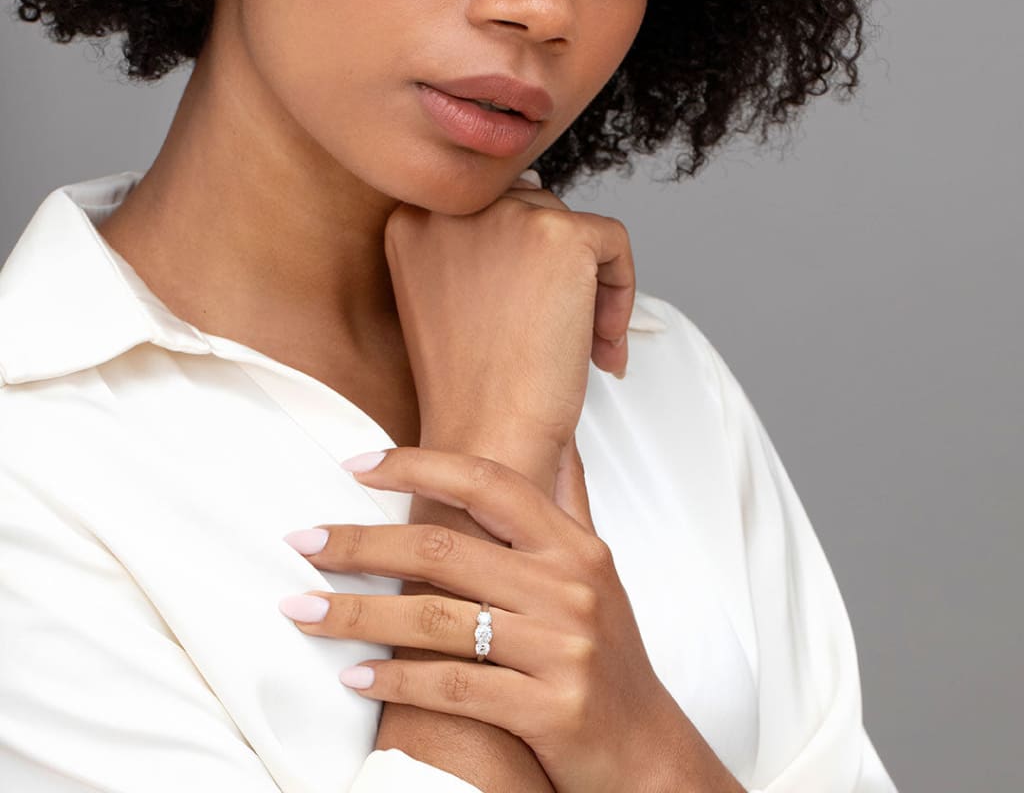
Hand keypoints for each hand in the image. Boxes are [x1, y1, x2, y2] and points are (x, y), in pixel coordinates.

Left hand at [279, 445, 740, 792]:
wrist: (647, 752)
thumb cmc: (608, 655)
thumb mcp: (596, 571)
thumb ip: (570, 503)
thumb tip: (556, 438)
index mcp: (574, 545)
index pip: (488, 482)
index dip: (416, 465)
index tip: (353, 464)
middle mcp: (569, 586)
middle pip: (443, 548)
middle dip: (360, 543)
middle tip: (301, 542)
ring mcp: (561, 648)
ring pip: (435, 618)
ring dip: (357, 614)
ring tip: (300, 610)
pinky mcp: (549, 709)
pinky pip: (453, 687)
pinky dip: (395, 681)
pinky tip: (353, 677)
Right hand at [383, 172, 635, 489]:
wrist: (486, 438)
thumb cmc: (470, 388)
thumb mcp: (447, 298)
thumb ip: (475, 247)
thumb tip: (533, 196)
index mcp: (413, 222)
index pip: (489, 212)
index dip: (518, 269)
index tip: (524, 319)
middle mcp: (451, 209)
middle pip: (532, 213)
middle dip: (555, 276)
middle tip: (557, 339)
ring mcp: (504, 216)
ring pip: (573, 230)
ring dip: (587, 287)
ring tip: (579, 347)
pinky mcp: (558, 233)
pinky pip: (613, 244)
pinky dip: (621, 293)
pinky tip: (600, 345)